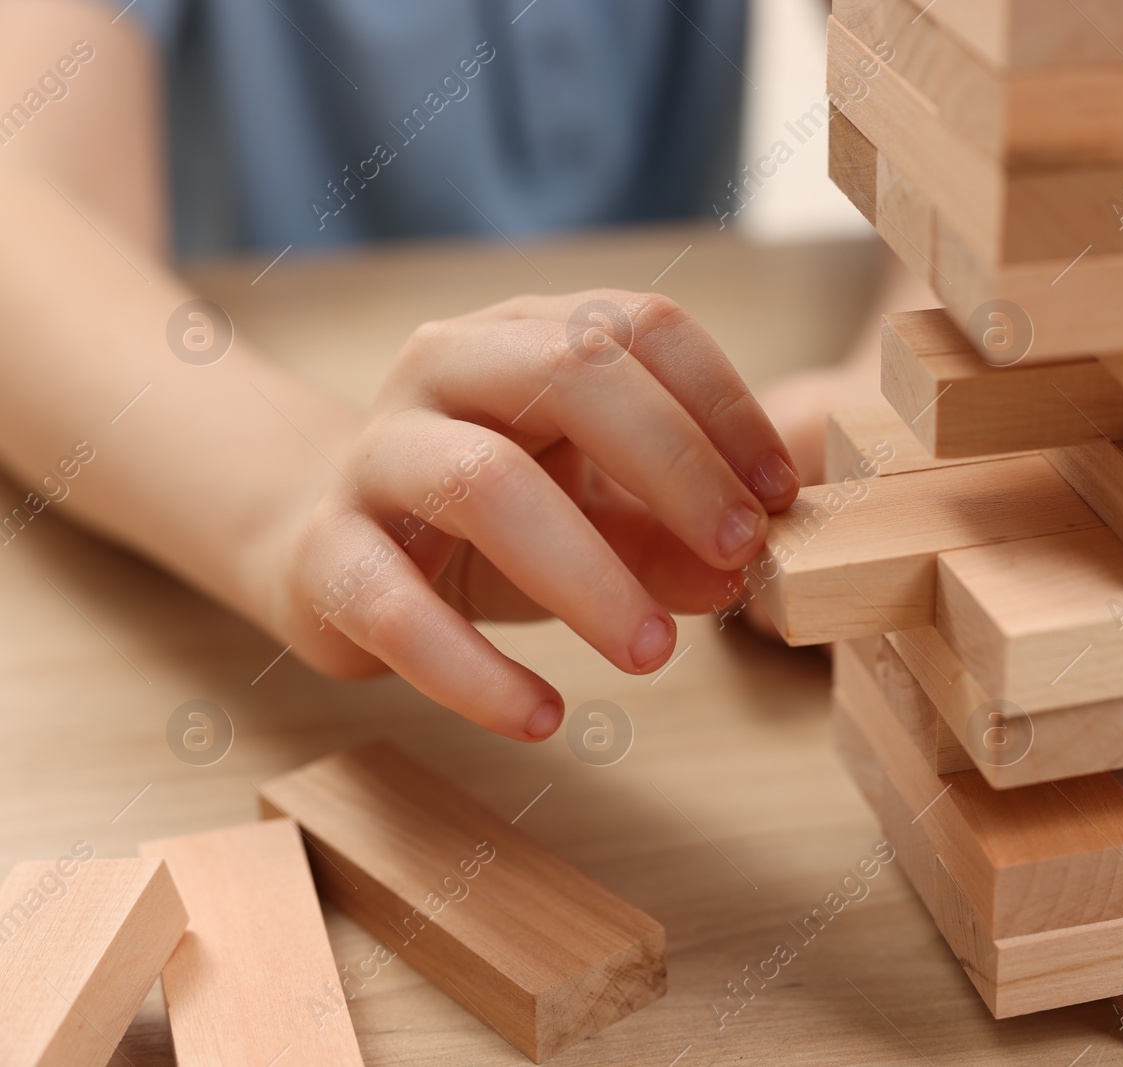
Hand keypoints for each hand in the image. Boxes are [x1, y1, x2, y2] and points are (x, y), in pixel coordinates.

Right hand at [261, 291, 798, 740]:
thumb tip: (737, 574)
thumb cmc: (496, 518)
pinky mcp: (325, 553)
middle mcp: (447, 367)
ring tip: (655, 652)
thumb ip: (667, 534)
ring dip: (587, 572)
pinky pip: (396, 608)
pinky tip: (543, 716)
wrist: (331, 545)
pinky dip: (475, 673)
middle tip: (738, 554)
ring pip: (483, 484)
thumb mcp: (595, 512)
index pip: (641, 328)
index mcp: (531, 334)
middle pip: (570, 373)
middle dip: (672, 465)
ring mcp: (376, 454)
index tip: (781, 496)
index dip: (724, 406)